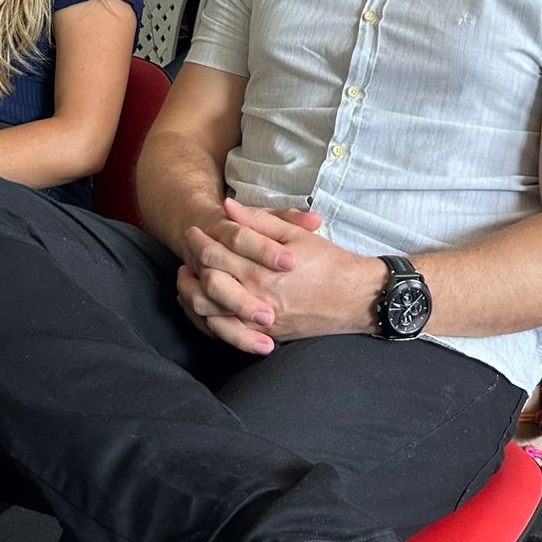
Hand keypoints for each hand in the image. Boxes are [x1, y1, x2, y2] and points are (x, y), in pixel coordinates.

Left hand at [181, 199, 383, 351]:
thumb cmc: (328, 262)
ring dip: (191, 294)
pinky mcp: (265, 334)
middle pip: (206, 282)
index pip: (215, 254)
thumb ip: (259, 221)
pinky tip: (201, 307)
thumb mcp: (296, 235)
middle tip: (187, 251)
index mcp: (261, 269)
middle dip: (191, 264)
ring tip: (186, 279)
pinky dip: (206, 320)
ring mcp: (259, 320)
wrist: (355, 298)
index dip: (199, 240)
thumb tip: (228, 207)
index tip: (194, 230)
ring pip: (209, 312)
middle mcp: (256, 296)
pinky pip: (225, 333)